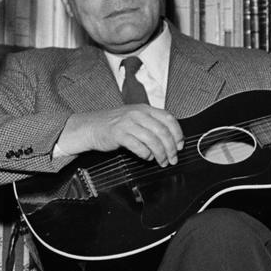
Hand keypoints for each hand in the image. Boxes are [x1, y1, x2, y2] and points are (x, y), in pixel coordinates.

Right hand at [60, 105, 183, 165]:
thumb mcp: (135, 118)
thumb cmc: (114, 125)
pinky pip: (139, 146)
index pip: (168, 118)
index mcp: (145, 109)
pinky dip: (146, 154)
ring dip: (160, 154)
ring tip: (161, 162)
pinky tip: (146, 157)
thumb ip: (152, 125)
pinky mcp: (119, 134)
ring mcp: (128, 123)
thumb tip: (171, 139)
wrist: (91, 127)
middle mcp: (138, 114)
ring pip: (153, 140)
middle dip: (171, 148)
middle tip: (173, 159)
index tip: (180, 145)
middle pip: (163, 131)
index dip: (178, 133)